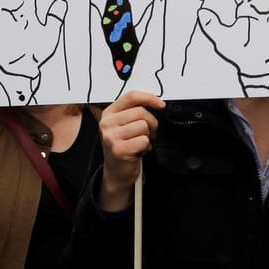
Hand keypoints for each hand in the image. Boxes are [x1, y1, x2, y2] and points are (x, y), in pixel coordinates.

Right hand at [98, 90, 163, 210]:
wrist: (116, 172)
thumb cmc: (123, 147)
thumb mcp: (124, 125)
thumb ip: (134, 111)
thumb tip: (155, 102)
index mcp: (109, 114)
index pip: (131, 96)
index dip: (149, 98)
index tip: (160, 104)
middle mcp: (107, 124)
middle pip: (140, 111)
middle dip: (151, 122)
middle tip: (150, 132)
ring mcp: (111, 137)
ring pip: (143, 125)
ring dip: (147, 135)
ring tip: (140, 142)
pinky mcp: (118, 149)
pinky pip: (143, 140)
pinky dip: (146, 146)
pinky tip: (139, 150)